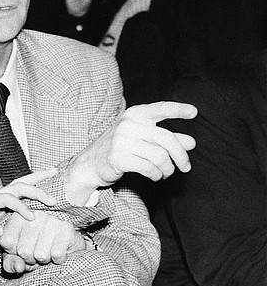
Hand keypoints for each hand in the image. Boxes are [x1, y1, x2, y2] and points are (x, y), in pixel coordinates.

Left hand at [0, 170, 57, 272]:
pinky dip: (32, 196)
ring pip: (18, 189)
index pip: (6, 198)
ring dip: (36, 183)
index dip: (20, 206)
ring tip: (54, 173)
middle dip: (35, 183)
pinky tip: (44, 194)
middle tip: (55, 180)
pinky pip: (19, 202)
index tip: (32, 218)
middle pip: (15, 186)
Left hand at [0, 211, 86, 273]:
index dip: (14, 253)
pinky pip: (56, 255)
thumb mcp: (18, 257)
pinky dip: (58, 260)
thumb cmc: (37, 249)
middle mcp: (33, 215)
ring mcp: (51, 220)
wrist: (67, 246)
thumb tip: (18, 266)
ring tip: (48, 252)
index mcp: (17, 218)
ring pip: (41, 255)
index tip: (21, 250)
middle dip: (30, 259)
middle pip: (24, 251)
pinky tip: (58, 252)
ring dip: (45, 260)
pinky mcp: (66, 228)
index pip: (7, 242)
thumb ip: (10, 263)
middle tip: (37, 253)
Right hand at [64, 101, 196, 204]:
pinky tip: (156, 176)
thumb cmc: (120, 148)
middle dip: (181, 155)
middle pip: (167, 139)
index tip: (194, 113)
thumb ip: (166, 139)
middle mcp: (128, 124)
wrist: (90, 163)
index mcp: (135, 114)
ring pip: (159, 156)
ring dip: (167, 169)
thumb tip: (191, 143)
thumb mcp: (143, 139)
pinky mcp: (118, 157)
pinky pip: (149, 168)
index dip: (178, 110)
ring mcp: (122, 140)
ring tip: (166, 173)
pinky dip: (156, 174)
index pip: (160, 109)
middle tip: (186, 167)